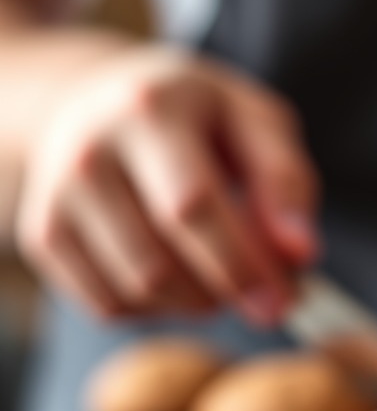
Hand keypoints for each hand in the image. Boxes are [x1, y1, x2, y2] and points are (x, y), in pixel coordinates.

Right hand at [15, 46, 317, 323]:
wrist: (100, 102)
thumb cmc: (199, 120)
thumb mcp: (256, 123)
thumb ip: (286, 181)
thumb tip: (300, 252)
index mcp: (149, 110)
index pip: (192, 207)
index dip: (242, 265)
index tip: (286, 302)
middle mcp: (88, 151)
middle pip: (160, 262)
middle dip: (226, 293)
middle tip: (268, 302)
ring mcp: (56, 197)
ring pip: (138, 291)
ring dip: (198, 302)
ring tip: (223, 272)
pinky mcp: (43, 237)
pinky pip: (112, 305)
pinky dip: (159, 308)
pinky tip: (179, 273)